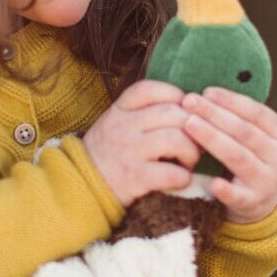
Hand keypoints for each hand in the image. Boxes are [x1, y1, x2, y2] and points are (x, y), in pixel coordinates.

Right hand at [83, 80, 200, 206]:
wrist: (80, 187)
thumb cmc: (106, 154)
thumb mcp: (114, 123)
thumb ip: (141, 112)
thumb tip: (185, 108)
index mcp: (119, 110)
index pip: (150, 89)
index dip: (174, 95)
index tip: (183, 110)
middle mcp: (123, 126)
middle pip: (172, 112)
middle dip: (193, 126)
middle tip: (196, 140)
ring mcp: (129, 151)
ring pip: (176, 139)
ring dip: (192, 151)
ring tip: (189, 161)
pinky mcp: (134, 178)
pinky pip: (170, 172)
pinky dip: (183, 177)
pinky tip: (181, 179)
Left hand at [181, 86, 276, 223]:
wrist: (260, 200)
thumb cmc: (248, 157)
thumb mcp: (252, 137)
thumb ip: (235, 117)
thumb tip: (203, 92)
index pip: (257, 112)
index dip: (231, 100)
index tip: (206, 91)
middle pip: (244, 131)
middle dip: (214, 114)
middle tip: (189, 101)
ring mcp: (267, 181)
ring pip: (238, 157)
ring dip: (212, 139)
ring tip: (188, 124)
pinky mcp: (253, 203)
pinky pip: (239, 196)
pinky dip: (226, 190)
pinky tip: (213, 182)